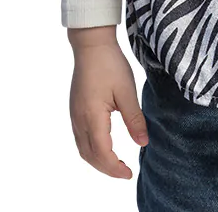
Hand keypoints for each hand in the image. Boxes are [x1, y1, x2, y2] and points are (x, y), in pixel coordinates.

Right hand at [68, 37, 148, 178]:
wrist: (91, 44)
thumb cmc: (110, 64)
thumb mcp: (127, 91)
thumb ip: (134, 119)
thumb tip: (143, 143)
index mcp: (92, 116)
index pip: (102, 153)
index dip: (115, 168)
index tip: (129, 173)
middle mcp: (79, 119)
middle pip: (89, 155)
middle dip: (106, 168)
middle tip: (124, 172)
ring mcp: (74, 115)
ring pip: (82, 149)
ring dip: (97, 161)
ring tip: (115, 163)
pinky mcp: (75, 109)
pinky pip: (80, 138)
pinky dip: (91, 149)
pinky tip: (104, 146)